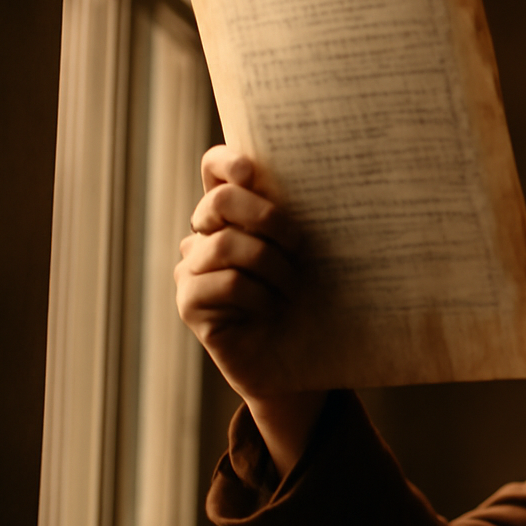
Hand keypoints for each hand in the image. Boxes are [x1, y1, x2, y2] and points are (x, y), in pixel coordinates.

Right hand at [176, 145, 322, 473]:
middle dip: (267, 218)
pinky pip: (221, 283)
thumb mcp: (318, 253)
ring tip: (292, 288)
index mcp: (236, 215)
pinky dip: (256, 295)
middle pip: (219, 201)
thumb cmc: (317, 301)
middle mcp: (206, 236)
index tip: (253, 172)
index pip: (215, 169)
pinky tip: (271, 309)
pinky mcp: (190, 304)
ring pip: (224, 244)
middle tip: (300, 246)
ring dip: (271, 265)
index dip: (227, 162)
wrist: (305, 362)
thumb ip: (307, 217)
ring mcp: (193, 270)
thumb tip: (336, 176)